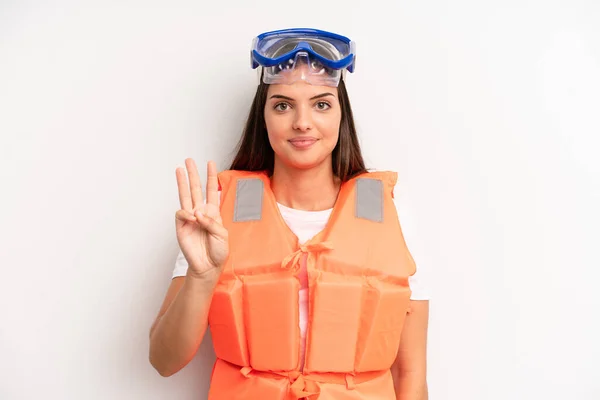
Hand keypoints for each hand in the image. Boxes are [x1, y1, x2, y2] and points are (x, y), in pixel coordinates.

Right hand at [175, 159, 228, 278]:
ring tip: (179, 170)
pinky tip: (191, 217)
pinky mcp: (181, 226)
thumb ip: (211, 223)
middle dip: (193, 174)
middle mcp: (200, 212)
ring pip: (185, 196)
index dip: (211, 177)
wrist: (208, 266)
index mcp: (213, 212)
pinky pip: (181, 213)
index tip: (210, 163)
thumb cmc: (218, 251)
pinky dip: (186, 213)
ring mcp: (190, 218)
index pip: (212, 190)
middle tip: (188, 160)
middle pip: (196, 189)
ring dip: (182, 183)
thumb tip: (197, 213)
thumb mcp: (222, 235)